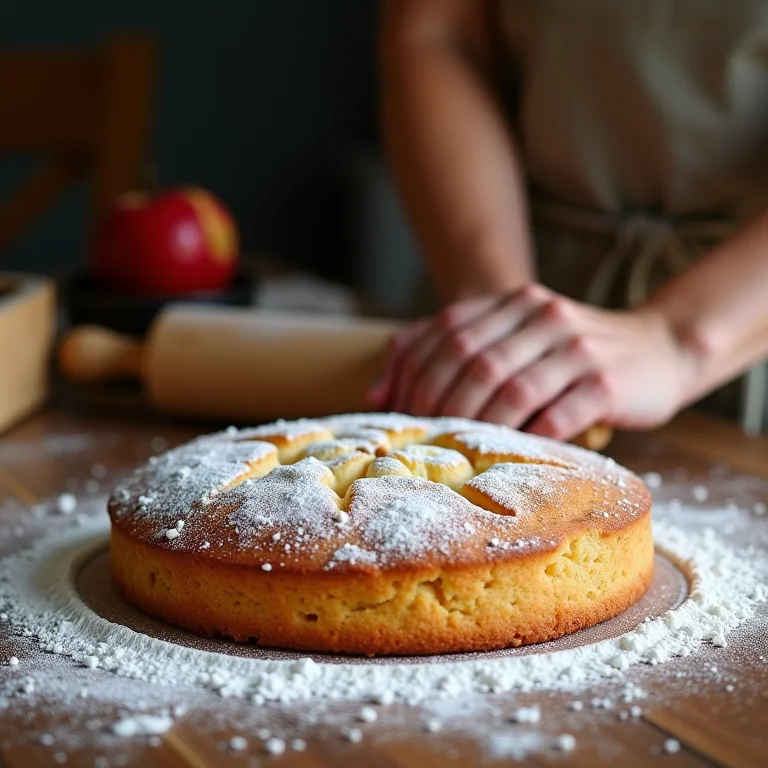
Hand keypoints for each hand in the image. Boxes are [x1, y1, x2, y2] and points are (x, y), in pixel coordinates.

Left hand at [368, 285, 691, 439]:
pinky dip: (529, 438)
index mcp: (515, 301)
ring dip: (478, 426)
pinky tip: (512, 456)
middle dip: (437, 403)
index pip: (448, 331)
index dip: (413, 373)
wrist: (660, 350)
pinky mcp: (608, 382)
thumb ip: (452, 352)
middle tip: (421, 439)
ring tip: (458, 453)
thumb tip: (379, 392)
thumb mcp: (515, 338)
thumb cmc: (574, 355)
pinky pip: (558, 415)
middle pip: (473, 360)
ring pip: (512, 389)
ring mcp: (579, 347)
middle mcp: (544, 315)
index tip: (396, 410)